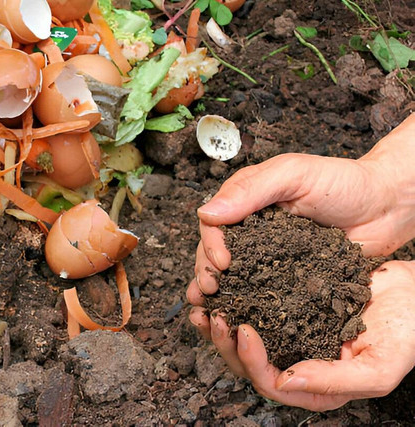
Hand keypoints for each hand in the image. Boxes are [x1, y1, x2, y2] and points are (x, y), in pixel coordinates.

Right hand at [189, 113, 414, 298]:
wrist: (388, 206)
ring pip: (234, 275)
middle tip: (210, 290)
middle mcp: (253, 230)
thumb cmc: (344, 182)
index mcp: (247, 202)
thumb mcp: (294, 174)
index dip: (210, 244)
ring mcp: (269, 256)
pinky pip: (263, 292)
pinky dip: (247, 304)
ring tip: (210, 310)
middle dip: (206, 272)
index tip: (221, 262)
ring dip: (219, 292)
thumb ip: (251, 190)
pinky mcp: (288, 278)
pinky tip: (237, 318)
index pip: (214, 224)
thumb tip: (206, 213)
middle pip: (216, 252)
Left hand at [189, 260, 414, 410]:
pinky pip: (253, 308)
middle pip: (248, 364)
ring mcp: (290, 335)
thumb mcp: (379, 366)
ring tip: (204, 305)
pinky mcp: (286, 308)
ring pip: (244, 339)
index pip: (271, 384)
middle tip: (214, 315)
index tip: (243, 329)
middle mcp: (297, 362)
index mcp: (316, 386)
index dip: (251, 361)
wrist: (414, 292)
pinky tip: (221, 288)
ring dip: (220, 325)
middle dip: (225, 343)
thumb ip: (335, 381)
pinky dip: (234, 300)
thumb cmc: (405, 331)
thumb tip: (284, 381)